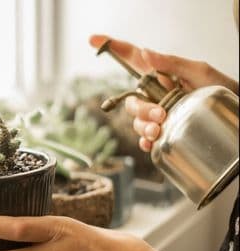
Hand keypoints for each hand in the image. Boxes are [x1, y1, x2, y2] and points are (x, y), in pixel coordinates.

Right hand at [89, 34, 238, 151]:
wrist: (238, 117)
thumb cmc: (223, 89)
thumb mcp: (200, 72)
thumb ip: (172, 63)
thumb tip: (146, 52)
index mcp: (161, 75)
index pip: (130, 58)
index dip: (112, 47)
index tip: (94, 39)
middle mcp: (155, 95)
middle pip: (131, 100)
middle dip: (141, 109)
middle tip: (160, 114)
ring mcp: (158, 114)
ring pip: (136, 121)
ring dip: (144, 127)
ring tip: (160, 130)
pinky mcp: (163, 131)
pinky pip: (145, 138)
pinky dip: (146, 142)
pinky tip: (153, 142)